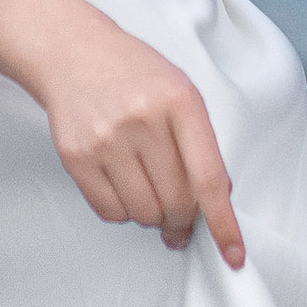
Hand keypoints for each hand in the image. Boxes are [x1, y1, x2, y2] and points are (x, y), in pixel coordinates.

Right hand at [37, 0, 244, 265]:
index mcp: (180, 101)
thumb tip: (216, 203)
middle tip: (180, 215)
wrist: (73, 52)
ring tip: (147, 188)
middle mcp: (143, 120)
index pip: (208, 178)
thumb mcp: (180, 92)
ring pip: (144, 214)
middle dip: (183, 218)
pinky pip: (110, 213)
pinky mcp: (76, 157)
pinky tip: (123, 185)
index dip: (224, 224)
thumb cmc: (134, 74)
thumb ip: (201, 143)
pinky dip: (123, 211)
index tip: (233, 255)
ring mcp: (107, 139)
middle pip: (176, 203)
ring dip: (152, 216)